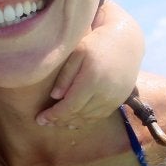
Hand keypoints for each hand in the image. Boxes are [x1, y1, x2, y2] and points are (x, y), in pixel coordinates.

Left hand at [36, 2, 142, 126]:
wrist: (125, 43)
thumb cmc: (96, 43)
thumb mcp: (77, 52)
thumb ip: (65, 75)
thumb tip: (54, 97)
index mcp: (93, 79)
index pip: (70, 106)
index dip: (54, 115)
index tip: (40, 119)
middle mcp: (105, 93)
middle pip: (79, 114)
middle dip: (59, 121)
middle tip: (44, 122)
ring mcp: (114, 99)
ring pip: (89, 118)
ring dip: (71, 122)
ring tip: (56, 122)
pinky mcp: (119, 101)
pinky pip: (99, 116)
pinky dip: (85, 120)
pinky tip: (73, 120)